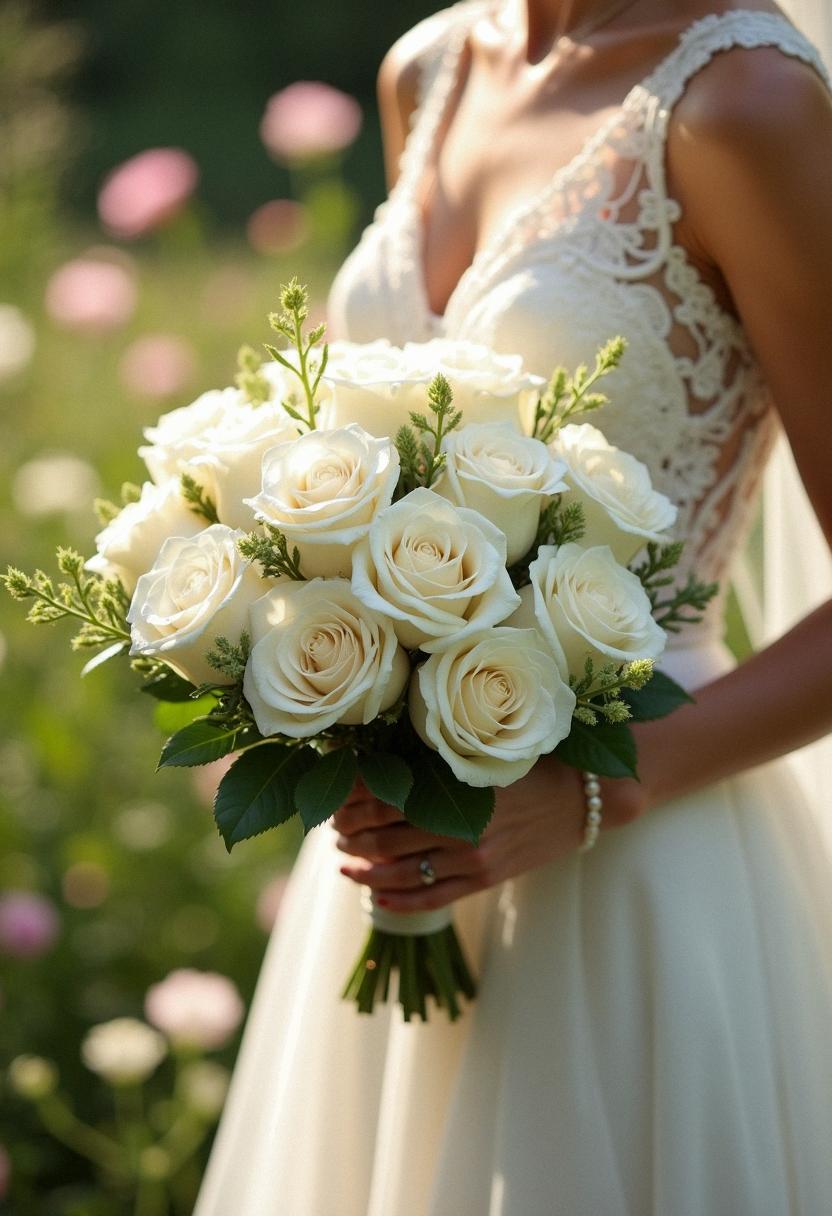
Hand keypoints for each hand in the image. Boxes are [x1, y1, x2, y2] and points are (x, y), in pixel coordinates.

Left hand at [334, 757, 643, 911]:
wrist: (585, 796)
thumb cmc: (533, 761)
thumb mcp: (485, 749)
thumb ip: (440, 755)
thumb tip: (386, 753)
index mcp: (456, 787)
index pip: (384, 797)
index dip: (350, 800)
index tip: (333, 796)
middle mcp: (460, 825)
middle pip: (383, 836)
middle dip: (349, 834)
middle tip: (333, 829)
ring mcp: (473, 858)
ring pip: (400, 872)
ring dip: (364, 868)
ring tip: (345, 862)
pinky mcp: (485, 879)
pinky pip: (432, 898)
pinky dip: (397, 902)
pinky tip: (375, 898)